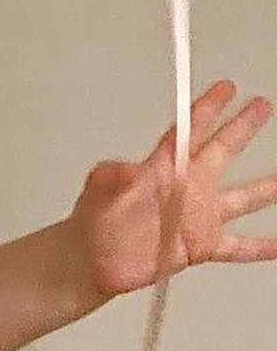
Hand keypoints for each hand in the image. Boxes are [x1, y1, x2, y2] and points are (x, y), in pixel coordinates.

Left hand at [72, 80, 276, 297]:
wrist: (91, 262)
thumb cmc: (93, 223)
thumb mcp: (98, 191)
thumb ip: (112, 175)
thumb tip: (127, 168)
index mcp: (164, 168)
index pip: (191, 130)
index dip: (208, 107)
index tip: (226, 88)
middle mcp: (187, 188)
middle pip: (222, 150)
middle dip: (242, 127)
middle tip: (261, 104)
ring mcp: (198, 216)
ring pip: (242, 197)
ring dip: (267, 187)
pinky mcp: (200, 245)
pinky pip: (237, 247)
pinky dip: (259, 247)